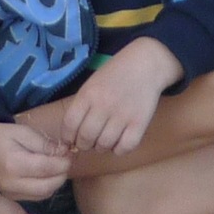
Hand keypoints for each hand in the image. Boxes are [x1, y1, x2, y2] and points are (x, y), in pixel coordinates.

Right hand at [0, 113, 71, 200]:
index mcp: (14, 165)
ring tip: (58, 166)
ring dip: (55, 183)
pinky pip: (35, 197)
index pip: (47, 169)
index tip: (71, 153)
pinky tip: (47, 175)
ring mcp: (9, 193)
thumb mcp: (23, 132)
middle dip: (62, 175)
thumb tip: (64, 152)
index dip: (64, 162)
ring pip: (43, 195)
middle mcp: (11, 184)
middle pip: (47, 187)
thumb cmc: (0, 134)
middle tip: (67, 161)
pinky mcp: (10, 196)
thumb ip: (44, 144)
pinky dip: (46, 187)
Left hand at [61, 38, 184, 153]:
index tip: (71, 139)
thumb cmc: (115, 74)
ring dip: (101, 147)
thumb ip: (81, 106)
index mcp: (88, 94)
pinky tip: (119, 141)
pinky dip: (119, 149)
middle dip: (84, 144)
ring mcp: (122, 115)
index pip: (69, 124)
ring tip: (104, 139)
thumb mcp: (92, 84)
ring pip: (104, 145)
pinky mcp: (139, 123)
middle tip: (89, 141)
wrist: (146, 64)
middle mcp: (103, 105)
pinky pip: (124, 147)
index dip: (67, 137)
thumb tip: (72, 136)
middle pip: (85, 138)